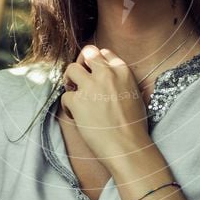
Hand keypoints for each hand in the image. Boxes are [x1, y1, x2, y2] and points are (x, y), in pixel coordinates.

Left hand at [60, 45, 149, 170]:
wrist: (128, 146)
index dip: (96, 62)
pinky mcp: (78, 101)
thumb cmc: (134, 126)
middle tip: (79, 78)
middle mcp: (106, 74)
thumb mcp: (134, 94)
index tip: (94, 73)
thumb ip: (120, 81)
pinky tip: (76, 116)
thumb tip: (106, 79)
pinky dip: (68, 106)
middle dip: (81, 64)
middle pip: (87, 53)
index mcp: (122, 71)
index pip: (103, 52)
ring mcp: (91, 86)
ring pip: (71, 69)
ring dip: (70, 80)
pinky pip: (65, 96)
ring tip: (74, 94)